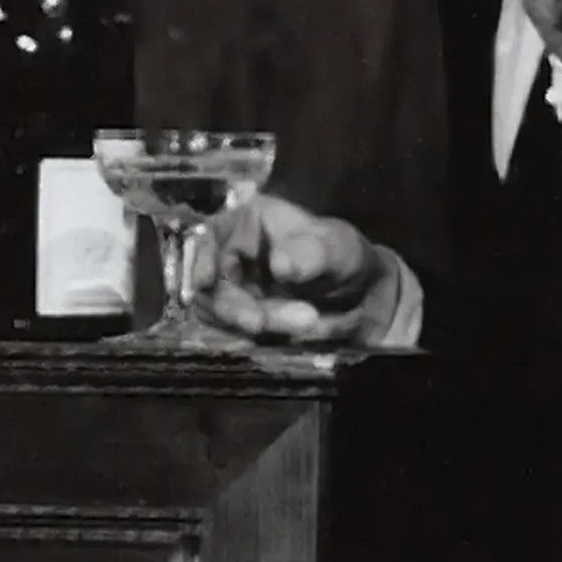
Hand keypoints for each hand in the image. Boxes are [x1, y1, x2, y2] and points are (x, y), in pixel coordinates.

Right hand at [185, 195, 410, 348]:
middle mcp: (231, 257)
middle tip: (282, 320)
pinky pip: (236, 333)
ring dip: (257, 325)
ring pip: (222, 314)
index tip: (204, 282)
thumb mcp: (337, 248)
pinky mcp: (241, 320)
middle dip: (240, 307)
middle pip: (211, 284)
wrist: (361, 297)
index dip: (199, 257)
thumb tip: (280, 265)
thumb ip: (312, 253)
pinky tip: (297, 335)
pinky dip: (262, 338)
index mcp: (247, 224)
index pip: (209, 235)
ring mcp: (233, 291)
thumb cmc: (344, 258)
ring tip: (309, 323)